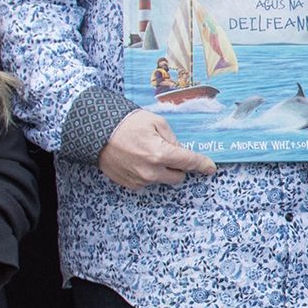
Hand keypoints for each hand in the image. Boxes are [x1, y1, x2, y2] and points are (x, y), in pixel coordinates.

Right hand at [99, 109, 214, 188]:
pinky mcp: (131, 185)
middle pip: (178, 177)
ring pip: (163, 180)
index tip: (210, 168)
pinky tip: (137, 160)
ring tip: (147, 153)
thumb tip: (181, 151)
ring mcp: (140, 180)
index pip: (189, 163)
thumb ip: (172, 138)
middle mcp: (152, 172)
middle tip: (168, 152)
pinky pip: (148, 182)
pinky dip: (148, 174)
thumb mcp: (156, 122)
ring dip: (162, 170)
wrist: (97, 132)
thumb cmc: (127, 123)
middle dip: (178, 167)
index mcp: (160, 154)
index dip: (202, 165)